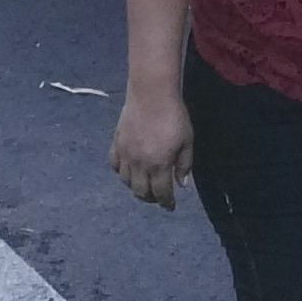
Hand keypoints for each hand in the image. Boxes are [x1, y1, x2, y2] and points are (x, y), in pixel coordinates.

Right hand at [111, 83, 193, 206]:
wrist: (151, 94)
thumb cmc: (174, 116)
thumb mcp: (187, 141)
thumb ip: (184, 164)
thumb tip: (182, 185)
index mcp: (159, 165)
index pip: (161, 192)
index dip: (166, 202)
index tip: (170, 206)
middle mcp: (139, 164)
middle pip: (141, 192)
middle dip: (151, 198)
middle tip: (158, 196)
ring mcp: (125, 155)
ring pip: (126, 182)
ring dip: (136, 187)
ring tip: (145, 185)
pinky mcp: (116, 144)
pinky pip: (114, 166)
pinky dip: (121, 172)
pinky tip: (129, 170)